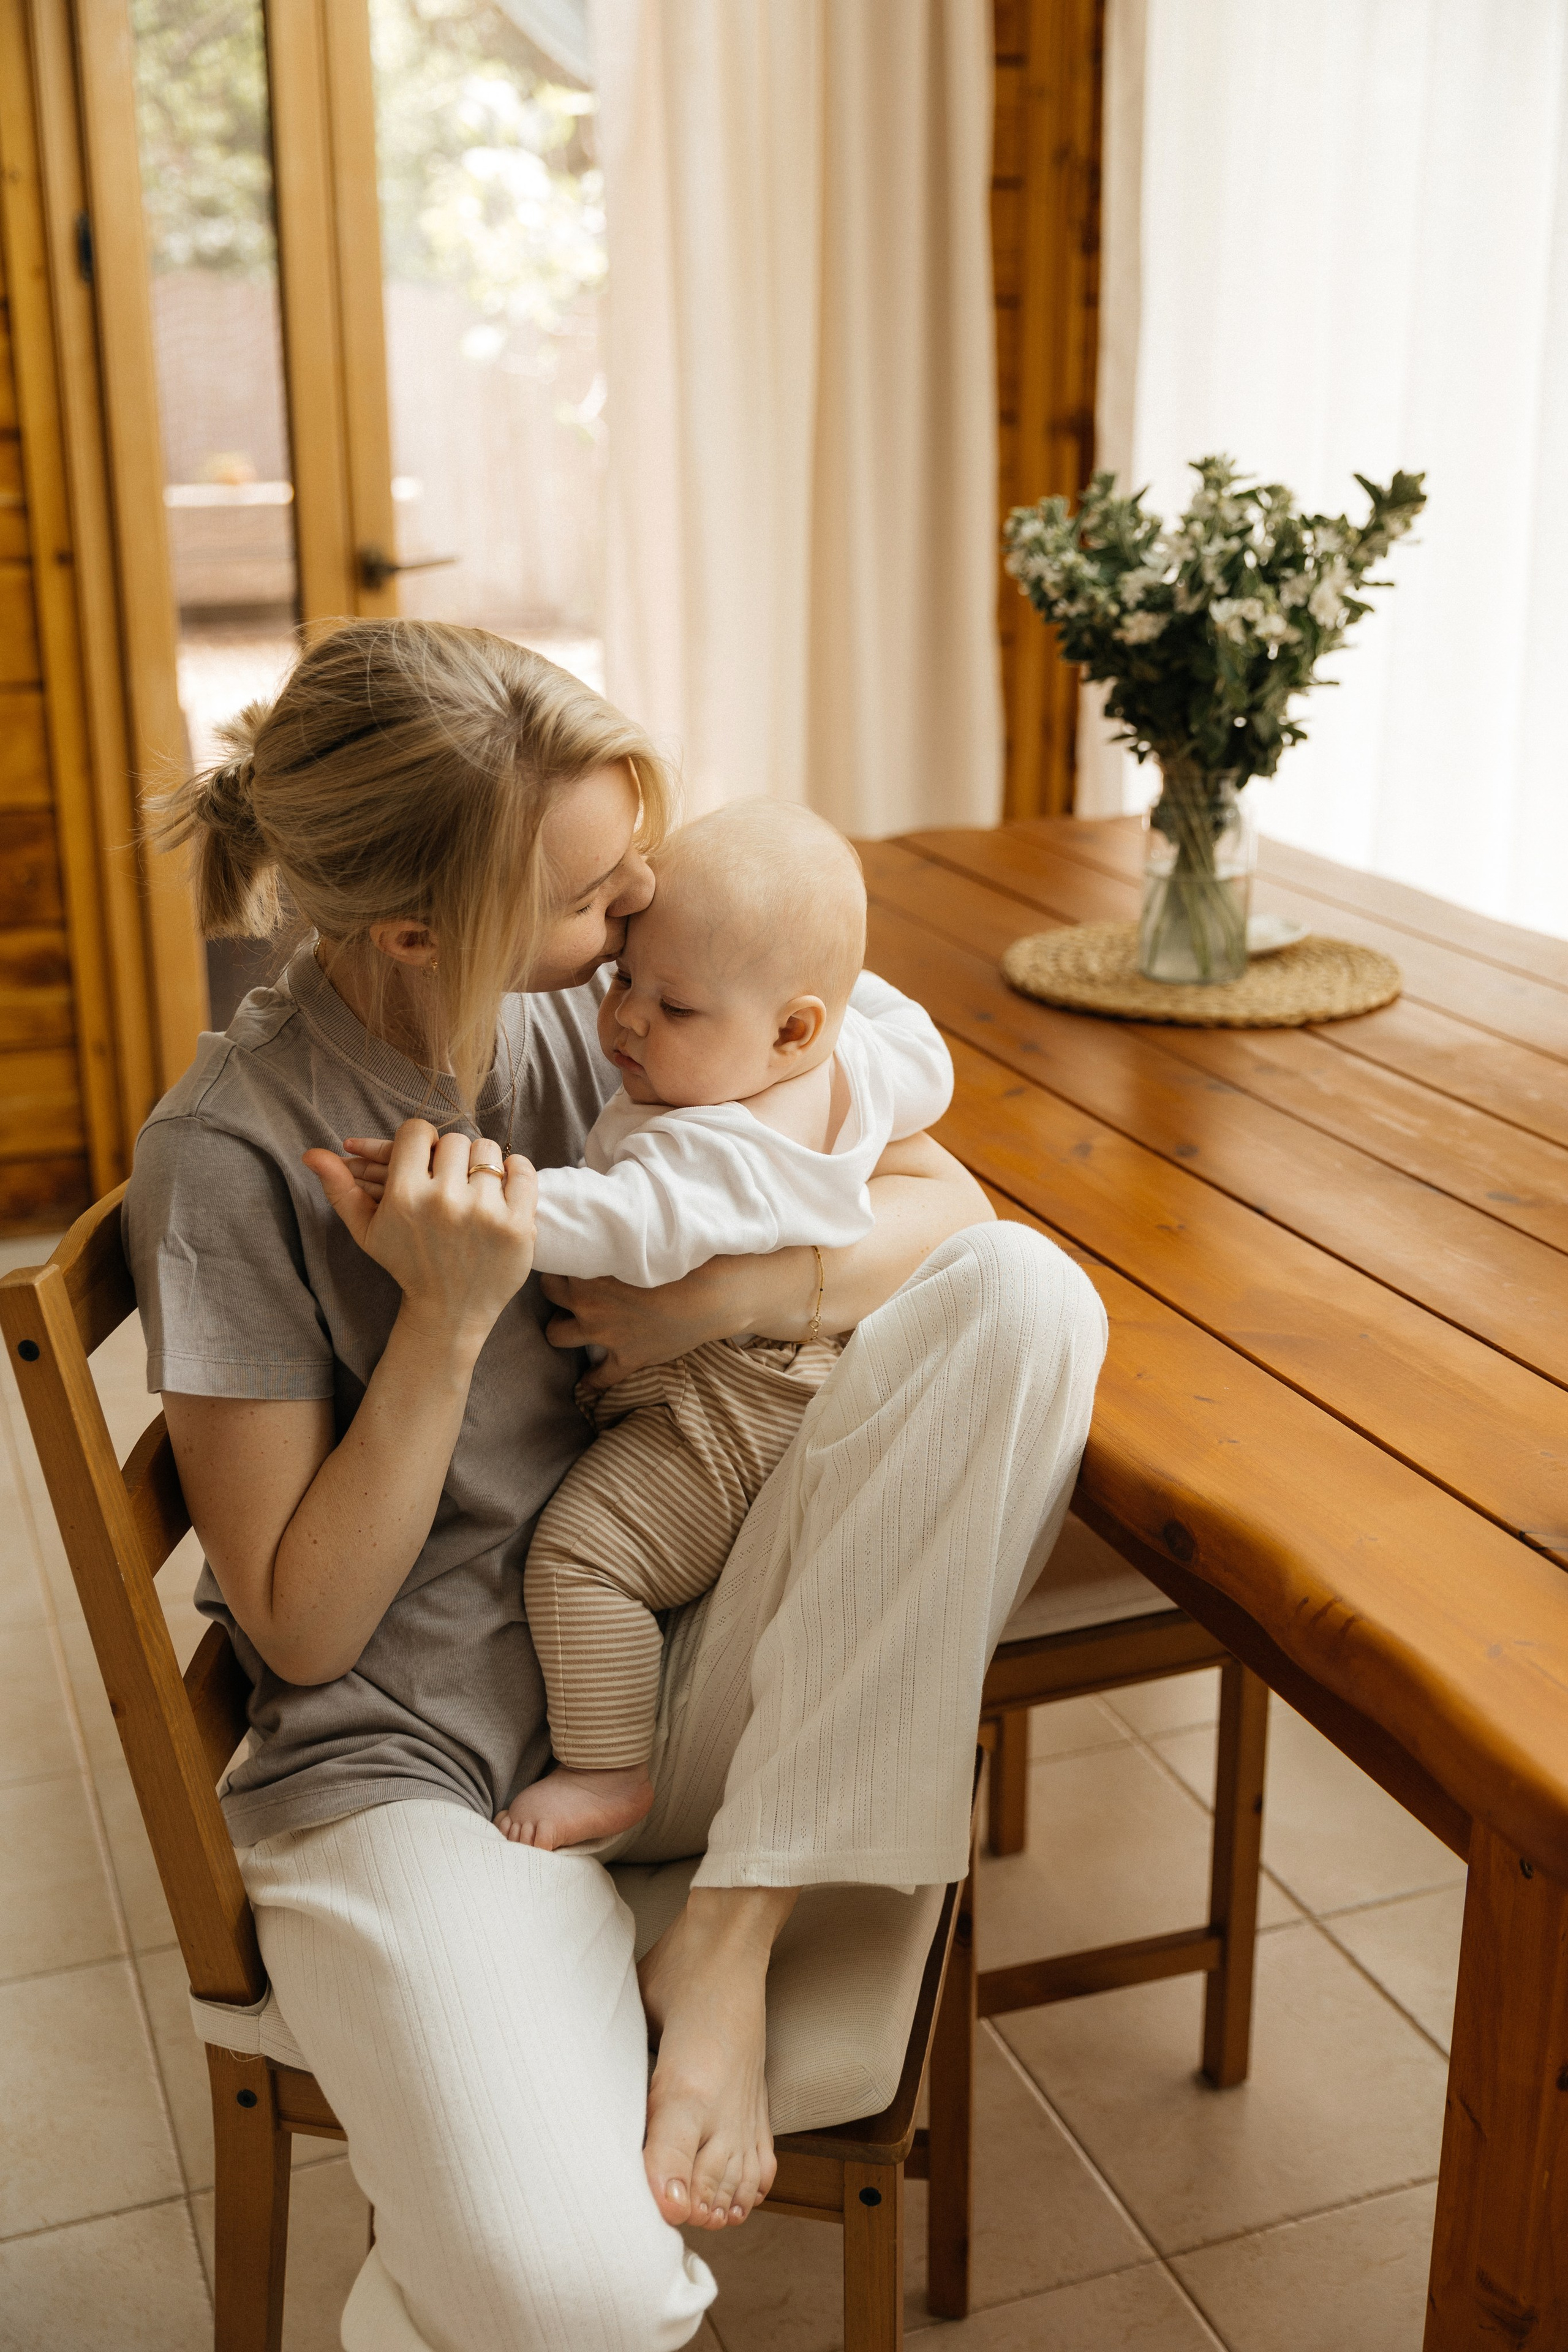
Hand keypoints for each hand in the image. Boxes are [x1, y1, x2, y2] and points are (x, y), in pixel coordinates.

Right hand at [305, 1121, 537, 1350]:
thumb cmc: (406, 1263)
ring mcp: (486, 1213)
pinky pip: (523, 1170)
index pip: (417, 1131)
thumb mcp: (367, 1230)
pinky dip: (515, 1171)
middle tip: (447, 1176)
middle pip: (454, 1140)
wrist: (449, 1310)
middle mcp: (445, 1201)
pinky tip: (500, 1187)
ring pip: (487, 1151)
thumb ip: (340, 1188)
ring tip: (471, 1186)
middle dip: (448, 1155)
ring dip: (480, 1163)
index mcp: (406, 1197)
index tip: (422, 1161)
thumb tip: (311, 1153)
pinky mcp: (518, 1225)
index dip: (418, 1142)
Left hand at [539, 1250, 809, 1389]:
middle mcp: (589, 1302)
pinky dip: (593, 1380)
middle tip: (569, 1283)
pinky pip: (598, 1378)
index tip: (565, 1252)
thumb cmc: (688, 1256)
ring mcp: (605, 1333)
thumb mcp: (648, 1231)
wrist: (719, 1293)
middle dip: (555, 1289)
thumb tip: (606, 1197)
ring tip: (573, 1324)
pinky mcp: (628, 1358)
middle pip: (548, 1295)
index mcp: (592, 1267)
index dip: (559, 1255)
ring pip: (556, 1335)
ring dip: (563, 1329)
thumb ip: (618, 1224)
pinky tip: (591, 1379)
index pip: (554, 1259)